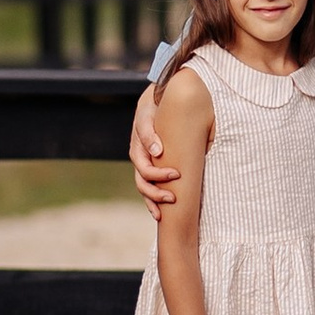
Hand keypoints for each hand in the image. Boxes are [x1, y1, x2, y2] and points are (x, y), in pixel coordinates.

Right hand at [131, 90, 178, 220]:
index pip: (144, 166)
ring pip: (143, 187)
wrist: (155, 101)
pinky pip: (149, 187)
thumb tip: (157, 151)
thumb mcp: (148, 114)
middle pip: (142, 181)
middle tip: (173, 197)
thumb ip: (149, 131)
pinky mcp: (151, 167)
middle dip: (156, 192)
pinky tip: (160, 214)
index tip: (176, 174)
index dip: (158, 174)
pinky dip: (152, 201)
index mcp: (138, 146)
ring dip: (152, 201)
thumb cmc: (153, 108)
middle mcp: (139, 157)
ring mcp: (144, 163)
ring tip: (164, 212)